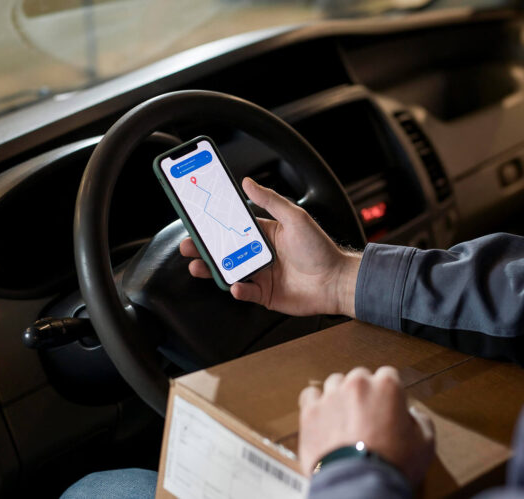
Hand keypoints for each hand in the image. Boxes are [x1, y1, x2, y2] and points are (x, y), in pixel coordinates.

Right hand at [180, 177, 361, 316]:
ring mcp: (261, 275)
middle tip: (187, 245)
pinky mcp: (265, 295)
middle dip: (203, 248)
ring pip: (229, 271)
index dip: (214, 224)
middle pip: (225, 250)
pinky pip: (245, 292)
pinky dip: (238, 289)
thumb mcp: (295, 218)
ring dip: (211, 269)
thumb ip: (270, 201)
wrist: (336, 281)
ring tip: (196, 266)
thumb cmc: (320, 248)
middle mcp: (259, 254)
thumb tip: (247, 182)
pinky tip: (236, 285)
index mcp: (264, 233)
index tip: (196, 220)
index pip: (233, 227)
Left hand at [298, 366, 434, 485]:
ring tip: (344, 419)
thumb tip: (413, 416)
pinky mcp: (311, 411)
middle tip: (366, 417)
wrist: (359, 485)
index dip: (388, 393)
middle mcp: (358, 384)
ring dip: (339, 397)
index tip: (387, 407)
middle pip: (360, 377)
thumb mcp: (424, 444)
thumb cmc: (391, 465)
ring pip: (335, 384)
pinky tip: (323, 417)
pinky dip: (316, 404)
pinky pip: (311, 396)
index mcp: (387, 386)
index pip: (388, 375)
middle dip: (363, 393)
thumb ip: (421, 422)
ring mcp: (332, 395)